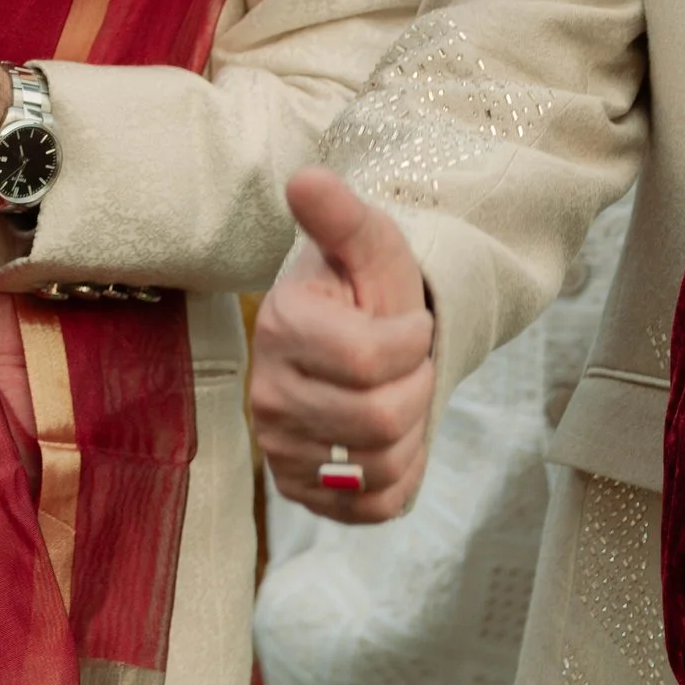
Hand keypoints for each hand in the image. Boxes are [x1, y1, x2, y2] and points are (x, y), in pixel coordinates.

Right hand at [249, 167, 435, 522]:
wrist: (355, 338)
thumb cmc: (366, 288)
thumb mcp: (369, 245)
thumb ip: (342, 216)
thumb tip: (306, 179)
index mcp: (281, 327)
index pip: (371, 360)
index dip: (413, 343)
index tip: (409, 324)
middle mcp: (267, 393)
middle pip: (380, 420)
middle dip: (417, 389)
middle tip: (408, 366)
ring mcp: (279, 448)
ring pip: (381, 466)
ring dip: (411, 433)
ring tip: (394, 396)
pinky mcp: (301, 490)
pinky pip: (374, 506)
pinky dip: (399, 475)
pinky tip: (387, 439)